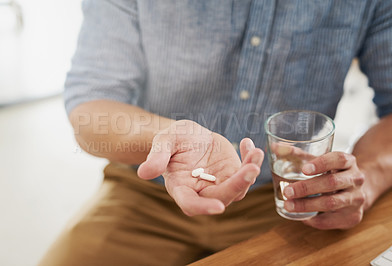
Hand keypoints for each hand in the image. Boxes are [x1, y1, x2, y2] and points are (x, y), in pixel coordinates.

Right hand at [137, 120, 263, 215]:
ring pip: (238, 188)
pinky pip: (246, 173)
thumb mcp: (165, 140)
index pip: (190, 204)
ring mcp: (219, 184)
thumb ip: (157, 155)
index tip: (219, 207)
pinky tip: (248, 144)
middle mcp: (201, 191)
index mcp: (181, 187)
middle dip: (237, 185)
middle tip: (251, 168)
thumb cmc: (174, 139)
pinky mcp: (232, 174)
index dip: (203, 207)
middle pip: (221, 196)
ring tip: (255, 152)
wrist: (189, 135)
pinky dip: (250, 160)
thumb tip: (143, 173)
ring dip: (249, 172)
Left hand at [283, 152, 365, 228]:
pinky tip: (301, 217)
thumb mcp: (318, 161)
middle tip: (287, 191)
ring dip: (307, 205)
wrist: (356, 191)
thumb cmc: (331, 173)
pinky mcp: (353, 217)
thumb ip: (297, 154)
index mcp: (348, 162)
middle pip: (332, 183)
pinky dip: (314, 219)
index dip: (321, 164)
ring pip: (331, 203)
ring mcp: (356, 199)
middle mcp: (355, 179)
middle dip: (306, 188)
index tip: (304, 169)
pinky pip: (331, 220)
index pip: (338, 159)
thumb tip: (274, 147)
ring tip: (288, 205)